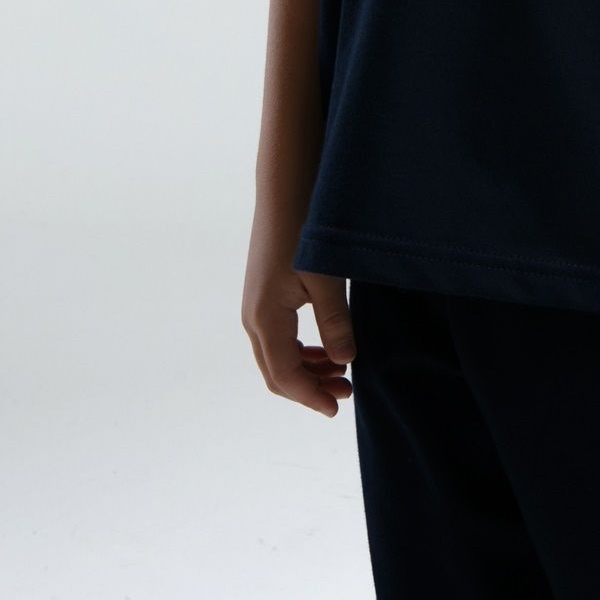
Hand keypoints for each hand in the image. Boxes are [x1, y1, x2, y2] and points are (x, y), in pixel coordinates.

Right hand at [243, 241, 355, 418]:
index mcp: (265, 319)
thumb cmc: (304, 232)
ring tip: (341, 371)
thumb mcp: (325, 278)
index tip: (337, 408)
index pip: (285, 376)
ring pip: (277, 357)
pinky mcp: (263, 297)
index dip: (311, 397)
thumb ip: (335, 322)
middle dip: (310, 388)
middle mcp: (253, 319)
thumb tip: (345, 361)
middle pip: (277, 373)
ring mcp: (255, 308)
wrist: (284, 192)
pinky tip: (325, 349)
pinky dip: (300, 352)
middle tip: (347, 391)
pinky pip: (278, 339)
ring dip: (307, 371)